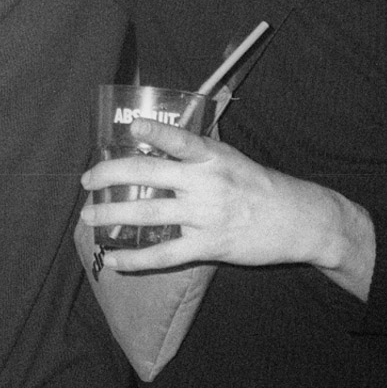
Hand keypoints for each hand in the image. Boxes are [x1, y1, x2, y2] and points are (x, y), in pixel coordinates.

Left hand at [80, 119, 362, 274]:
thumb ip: (199, 153)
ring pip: (148, 212)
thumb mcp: (233, 158)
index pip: (177, 139)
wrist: (299, 220)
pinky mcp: (209, 246)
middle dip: (110, 176)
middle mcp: (206, 182)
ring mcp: (206, 214)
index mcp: (212, 156)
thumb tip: (161, 140)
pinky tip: (115, 260)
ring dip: (112, 215)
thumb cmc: (261, 187)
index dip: (152, 131)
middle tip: (87, 182)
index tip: (130, 127)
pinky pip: (164, 254)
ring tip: (89, 219)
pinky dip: (136, 259)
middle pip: (148, 173)